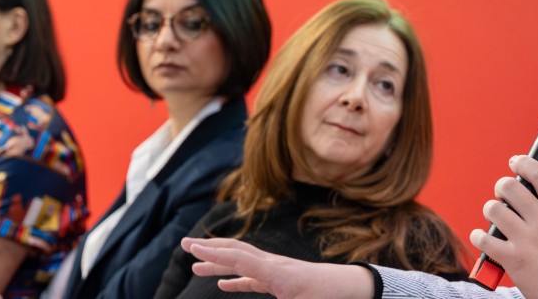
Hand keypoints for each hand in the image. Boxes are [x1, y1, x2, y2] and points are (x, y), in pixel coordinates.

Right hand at [183, 237, 373, 298]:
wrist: (353, 289)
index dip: (214, 253)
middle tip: (184, 244)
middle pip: (237, 252)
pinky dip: (235, 279)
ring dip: (218, 263)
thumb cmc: (328, 298)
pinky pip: (253, 277)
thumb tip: (237, 291)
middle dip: (211, 248)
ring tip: (195, 266)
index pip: (240, 259)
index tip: (191, 248)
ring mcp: (278, 271)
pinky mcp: (282, 280)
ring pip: (242, 263)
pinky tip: (222, 285)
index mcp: (278, 273)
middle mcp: (275, 266)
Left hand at [471, 155, 537, 298]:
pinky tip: (483, 238)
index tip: (515, 162)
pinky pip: (484, 239)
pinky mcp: (513, 259)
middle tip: (503, 194)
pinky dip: (478, 237)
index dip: (523, 163)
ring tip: (496, 216)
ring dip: (491, 210)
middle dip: (502, 187)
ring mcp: (527, 240)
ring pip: (494, 209)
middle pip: (510, 187)